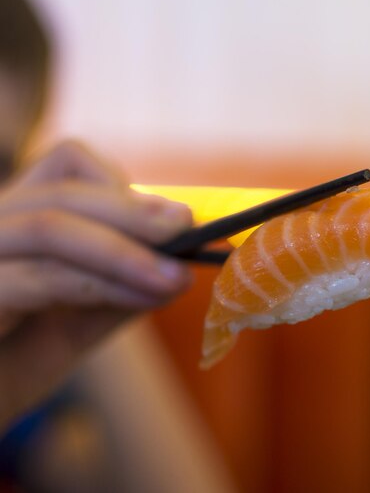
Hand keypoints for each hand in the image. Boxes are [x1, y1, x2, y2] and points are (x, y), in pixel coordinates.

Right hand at [0, 141, 192, 428]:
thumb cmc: (14, 366)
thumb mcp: (77, 321)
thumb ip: (118, 289)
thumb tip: (178, 269)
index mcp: (16, 218)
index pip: (67, 167)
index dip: (124, 190)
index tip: (177, 220)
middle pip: (63, 190)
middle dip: (135, 213)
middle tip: (188, 229)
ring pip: (51, 226)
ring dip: (126, 251)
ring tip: (175, 275)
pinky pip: (41, 277)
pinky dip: (103, 285)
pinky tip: (146, 298)